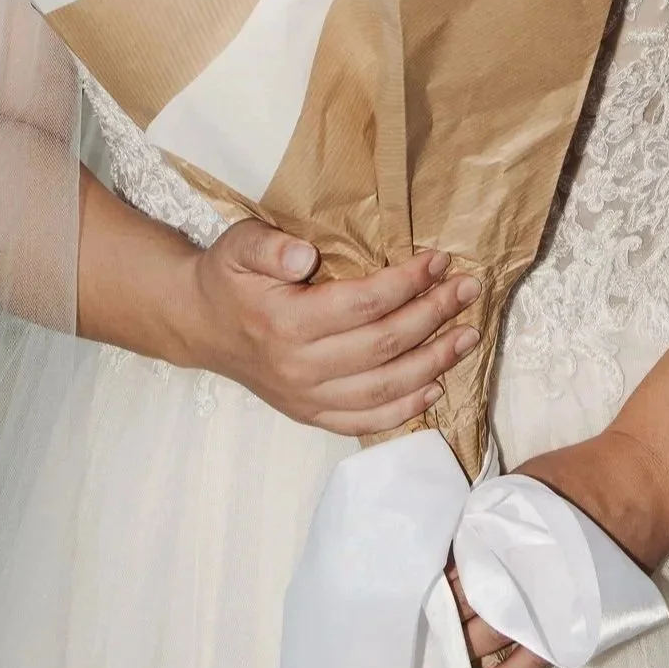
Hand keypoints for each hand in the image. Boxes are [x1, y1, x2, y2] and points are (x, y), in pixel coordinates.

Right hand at [165, 219, 480, 436]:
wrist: (201, 326)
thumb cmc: (228, 279)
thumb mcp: (239, 246)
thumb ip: (269, 247)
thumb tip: (305, 255)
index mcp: (285, 323)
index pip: (363, 305)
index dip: (407, 282)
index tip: (439, 259)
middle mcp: (299, 368)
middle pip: (382, 346)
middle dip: (433, 315)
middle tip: (467, 289)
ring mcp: (305, 398)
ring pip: (382, 389)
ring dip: (432, 363)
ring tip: (467, 336)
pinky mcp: (310, 414)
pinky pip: (363, 421)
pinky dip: (404, 410)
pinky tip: (435, 386)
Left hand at [458, 431, 668, 667]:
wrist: (638, 483)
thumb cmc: (578, 476)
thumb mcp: (522, 485)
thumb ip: (490, 517)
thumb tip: (461, 549)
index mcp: (508, 544)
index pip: (461, 577)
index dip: (444, 588)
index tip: (431, 593)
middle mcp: (525, 579)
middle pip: (474, 609)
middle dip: (452, 618)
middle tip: (439, 622)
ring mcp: (549, 605)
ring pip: (496, 638)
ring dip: (471, 646)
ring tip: (453, 652)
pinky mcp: (574, 623)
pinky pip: (536, 660)